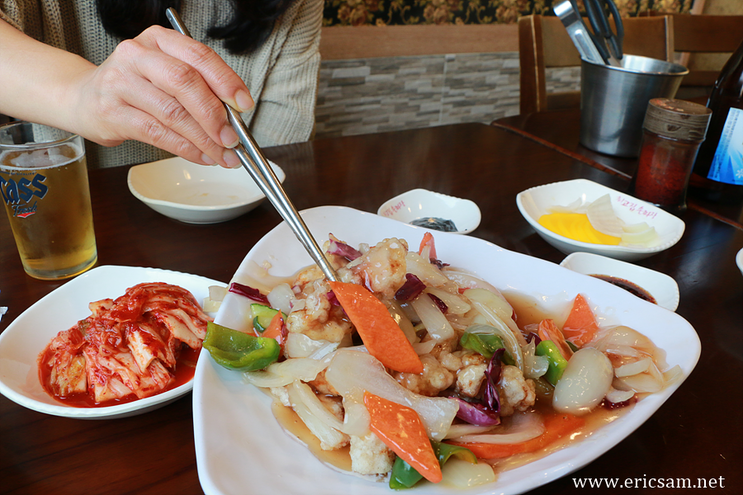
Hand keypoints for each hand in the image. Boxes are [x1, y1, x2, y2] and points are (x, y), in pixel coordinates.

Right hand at [67, 25, 252, 167]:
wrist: (83, 98)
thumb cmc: (134, 87)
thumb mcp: (164, 74)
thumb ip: (198, 87)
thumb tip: (235, 115)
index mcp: (158, 41)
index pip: (199, 56)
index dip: (226, 81)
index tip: (244, 104)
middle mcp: (137, 56)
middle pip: (185, 82)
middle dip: (215, 114)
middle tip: (233, 137)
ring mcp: (121, 83)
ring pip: (173, 113)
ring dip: (204, 138)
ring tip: (223, 153)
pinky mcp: (112, 113)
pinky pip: (157, 133)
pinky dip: (185, 148)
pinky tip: (201, 155)